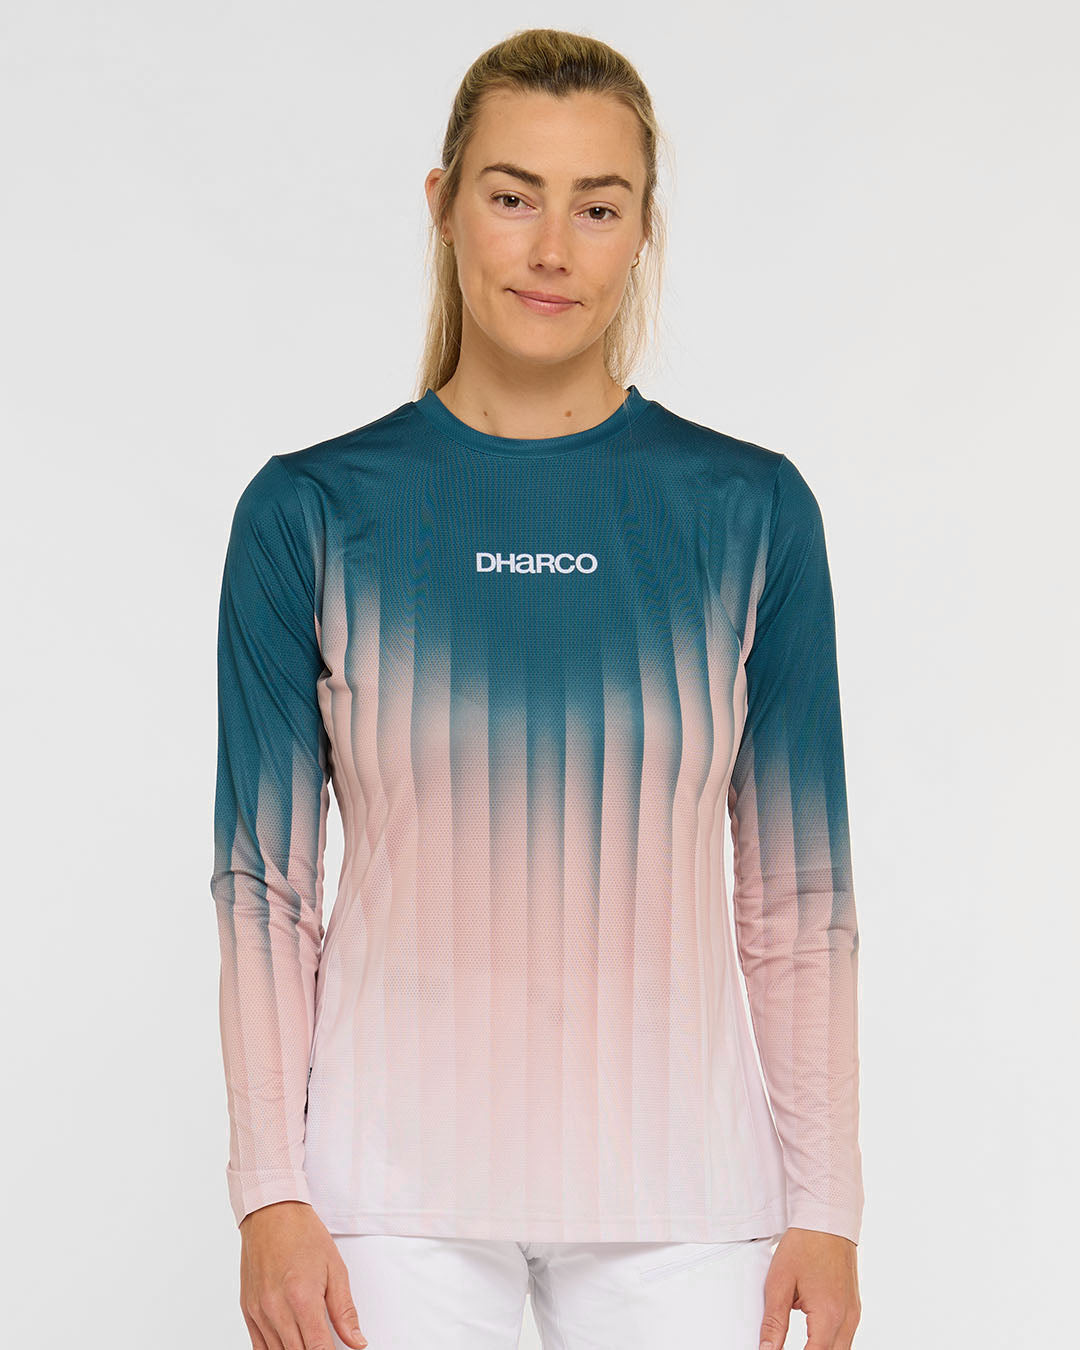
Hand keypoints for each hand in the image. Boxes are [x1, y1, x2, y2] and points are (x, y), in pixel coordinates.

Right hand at [239, 1200, 367, 1349]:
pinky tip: (288, 1346)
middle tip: (325, 1344)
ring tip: (309, 1341)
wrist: (271, 1213)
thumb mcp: (335, 1269)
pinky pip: (258, 1347)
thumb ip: (345, 1311)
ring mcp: (259, 1312)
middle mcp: (276, 1309)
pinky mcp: (248, 1311)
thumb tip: (357, 1342)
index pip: (318, 1348)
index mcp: (302, 1298)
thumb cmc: (303, 1235)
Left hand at [758, 1227, 860, 1349]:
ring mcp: (853, 1313)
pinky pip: (845, 1336)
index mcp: (829, 1315)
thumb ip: (774, 1322)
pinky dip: (829, 1340)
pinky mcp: (854, 1307)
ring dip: (821, 1348)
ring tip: (800, 1340)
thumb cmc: (805, 1244)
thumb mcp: (779, 1283)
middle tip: (789, 1346)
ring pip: (842, 1349)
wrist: (826, 1219)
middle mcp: (847, 1318)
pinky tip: (812, 1330)